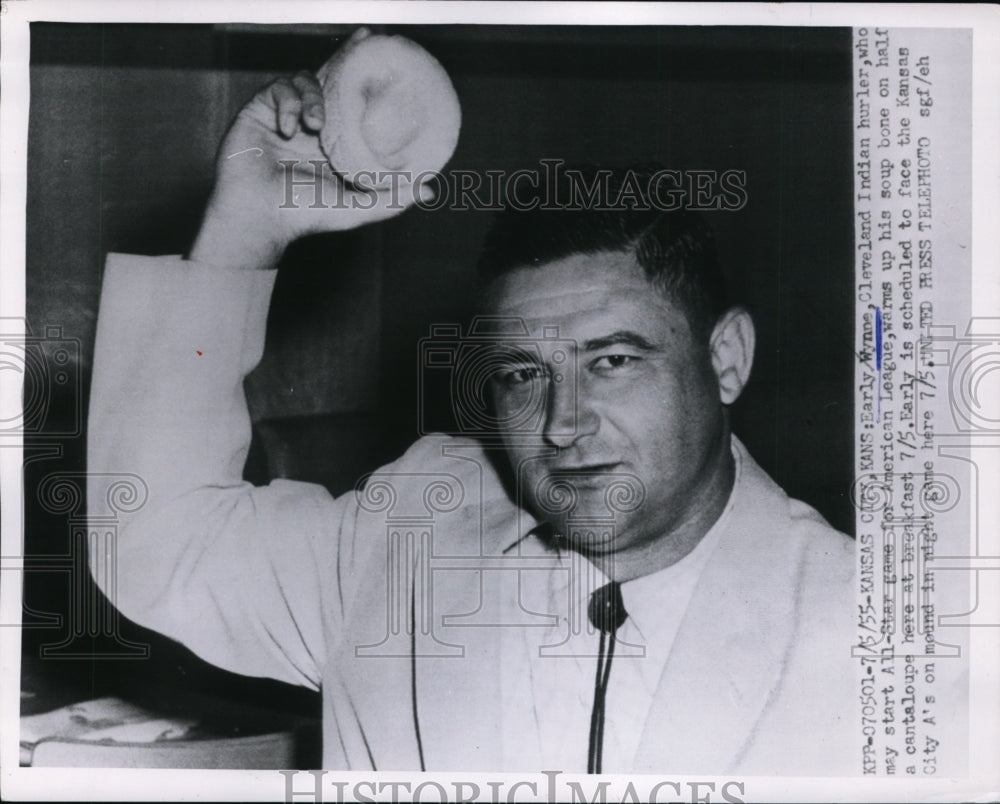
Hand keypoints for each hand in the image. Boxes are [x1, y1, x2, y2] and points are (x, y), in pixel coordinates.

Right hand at [189, 29, 431, 269]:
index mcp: (336, 143)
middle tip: (365, 38)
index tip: (389, 57)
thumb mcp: (359, 208)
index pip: (356, 102)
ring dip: (313, 97)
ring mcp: (287, 115)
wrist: (259, 215)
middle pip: (332, 78)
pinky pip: (279, 88)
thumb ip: (393, 199)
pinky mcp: (261, 109)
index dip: (370, 80)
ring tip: (315, 125)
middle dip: (348, 56)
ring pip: (306, 80)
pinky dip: (288, 104)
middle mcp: (313, 126)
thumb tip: (431, 190)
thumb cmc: (306, 216)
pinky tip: (288, 128)